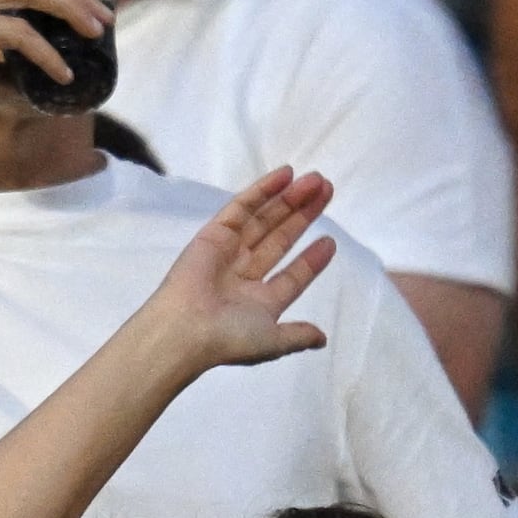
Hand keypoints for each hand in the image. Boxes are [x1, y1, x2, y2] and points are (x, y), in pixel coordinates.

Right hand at [125, 169, 337, 376]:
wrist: (187, 329)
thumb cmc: (230, 338)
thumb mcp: (272, 343)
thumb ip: (297, 336)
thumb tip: (322, 340)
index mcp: (258, 302)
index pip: (291, 276)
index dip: (311, 260)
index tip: (330, 241)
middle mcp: (244, 274)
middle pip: (280, 239)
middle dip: (303, 216)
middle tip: (328, 191)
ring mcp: (229, 251)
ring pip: (265, 219)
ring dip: (290, 199)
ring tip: (317, 180)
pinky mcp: (214, 233)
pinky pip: (242, 207)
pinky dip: (264, 190)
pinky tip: (286, 175)